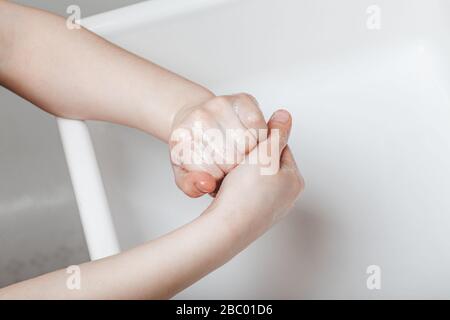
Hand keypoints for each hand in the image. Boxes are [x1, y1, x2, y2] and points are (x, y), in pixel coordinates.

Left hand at [169, 93, 266, 197]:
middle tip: (229, 164)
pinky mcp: (241, 99)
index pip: (213, 174)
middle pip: (233, 159)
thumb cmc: (192, 149)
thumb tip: (207, 185)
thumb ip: (190, 185)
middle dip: (235, 167)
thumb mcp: (184, 174)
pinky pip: (259, 126)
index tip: (217, 175)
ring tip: (239, 152)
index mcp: (181, 139)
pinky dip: (260, 136)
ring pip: (249, 144)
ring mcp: (219, 105)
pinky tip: (250, 138)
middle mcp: (199, 118)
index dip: (220, 180)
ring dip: (249, 153)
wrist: (192, 118)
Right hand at [207, 110, 303, 245]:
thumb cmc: (246, 194)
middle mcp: (286, 197)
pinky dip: (236, 187)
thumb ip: (276, 134)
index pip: (281, 148)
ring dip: (242, 172)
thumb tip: (286, 116)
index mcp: (294, 180)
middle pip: (269, 165)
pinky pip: (246, 194)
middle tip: (237, 154)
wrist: (226, 228)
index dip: (263, 138)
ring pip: (255, 179)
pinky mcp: (253, 217)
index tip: (248, 136)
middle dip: (253, 157)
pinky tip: (225, 187)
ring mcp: (270, 209)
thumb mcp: (264, 155)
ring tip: (229, 171)